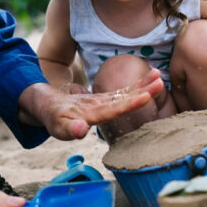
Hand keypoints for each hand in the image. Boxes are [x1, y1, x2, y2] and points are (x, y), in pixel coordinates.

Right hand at [18, 69, 163, 139]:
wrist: (45, 108)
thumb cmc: (48, 116)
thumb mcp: (55, 123)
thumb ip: (67, 129)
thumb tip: (81, 131)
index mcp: (92, 119)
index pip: (114, 111)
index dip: (130, 105)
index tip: (146, 97)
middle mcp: (102, 113)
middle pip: (126, 103)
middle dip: (144, 93)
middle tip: (161, 83)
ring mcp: (104, 105)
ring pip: (127, 95)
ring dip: (143, 86)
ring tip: (159, 75)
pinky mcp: (104, 99)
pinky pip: (123, 91)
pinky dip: (136, 83)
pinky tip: (150, 76)